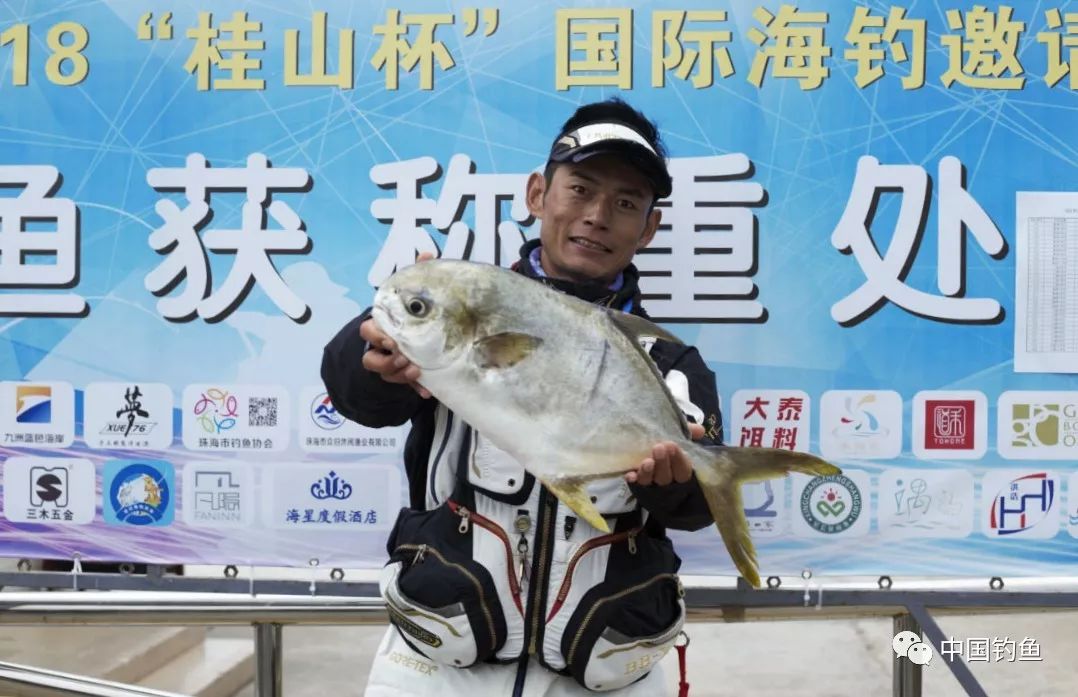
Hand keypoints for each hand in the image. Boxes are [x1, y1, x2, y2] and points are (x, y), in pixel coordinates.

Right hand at [360, 253, 435, 398]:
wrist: (412, 336)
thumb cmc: (410, 313)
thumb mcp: (413, 295)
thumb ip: (417, 274)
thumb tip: (428, 254)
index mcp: (381, 325)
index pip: (369, 330)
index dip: (378, 335)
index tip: (392, 338)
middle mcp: (380, 348)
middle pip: (370, 358)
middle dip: (385, 360)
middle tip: (403, 356)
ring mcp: (389, 364)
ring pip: (383, 375)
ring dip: (398, 375)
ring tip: (416, 370)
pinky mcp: (402, 377)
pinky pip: (405, 387)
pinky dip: (416, 388)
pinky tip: (427, 391)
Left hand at [625, 423, 704, 485]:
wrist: (648, 444)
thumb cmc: (667, 443)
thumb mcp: (679, 435)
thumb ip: (689, 432)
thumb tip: (700, 430)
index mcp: (680, 468)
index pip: (683, 469)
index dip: (679, 459)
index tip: (672, 445)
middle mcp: (666, 478)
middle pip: (666, 477)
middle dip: (663, 463)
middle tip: (659, 448)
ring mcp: (650, 482)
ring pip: (649, 481)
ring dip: (648, 472)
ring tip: (647, 461)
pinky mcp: (635, 482)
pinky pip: (634, 484)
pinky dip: (633, 479)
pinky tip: (630, 475)